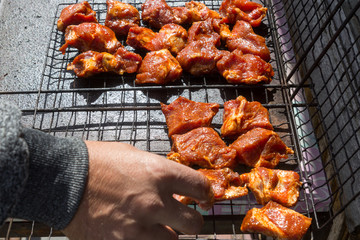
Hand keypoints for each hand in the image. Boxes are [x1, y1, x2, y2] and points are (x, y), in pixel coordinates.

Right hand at [63, 141, 212, 239]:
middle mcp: (155, 202)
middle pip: (193, 224)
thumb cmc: (97, 161)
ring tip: (154, 227)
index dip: (206, 194)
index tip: (205, 198)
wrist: (63, 178)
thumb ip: (157, 171)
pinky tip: (135, 233)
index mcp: (160, 174)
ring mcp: (138, 227)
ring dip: (166, 235)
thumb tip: (173, 184)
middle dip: (191, 221)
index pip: (200, 187)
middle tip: (185, 219)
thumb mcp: (133, 155)